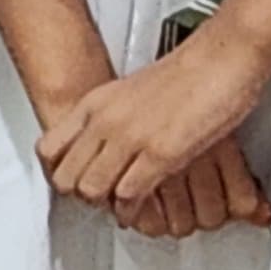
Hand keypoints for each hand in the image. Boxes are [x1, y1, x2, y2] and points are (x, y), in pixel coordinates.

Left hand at [37, 30, 270, 222]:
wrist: (221, 58)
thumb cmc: (189, 75)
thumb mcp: (130, 93)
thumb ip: (112, 117)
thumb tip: (106, 143)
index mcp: (94, 104)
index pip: (48, 150)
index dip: (61, 173)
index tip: (79, 181)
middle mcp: (104, 120)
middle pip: (66, 177)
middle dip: (82, 197)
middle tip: (103, 202)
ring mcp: (130, 137)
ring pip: (92, 190)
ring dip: (108, 207)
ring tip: (123, 209)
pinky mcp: (160, 152)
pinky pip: (129, 195)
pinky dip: (134, 211)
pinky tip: (143, 211)